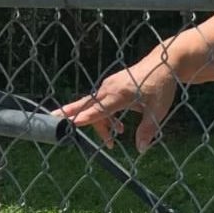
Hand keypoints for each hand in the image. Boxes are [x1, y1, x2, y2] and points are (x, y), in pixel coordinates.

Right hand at [54, 55, 176, 153]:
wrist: (163, 63)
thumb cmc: (162, 86)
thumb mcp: (159, 109)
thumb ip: (148, 129)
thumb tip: (141, 149)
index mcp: (122, 94)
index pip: (101, 108)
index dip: (87, 117)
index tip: (73, 123)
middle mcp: (110, 88)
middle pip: (87, 105)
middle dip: (69, 113)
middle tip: (50, 120)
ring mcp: (108, 86)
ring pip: (94, 107)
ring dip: (100, 126)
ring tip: (111, 143)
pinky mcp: (109, 86)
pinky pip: (100, 103)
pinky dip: (104, 117)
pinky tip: (118, 128)